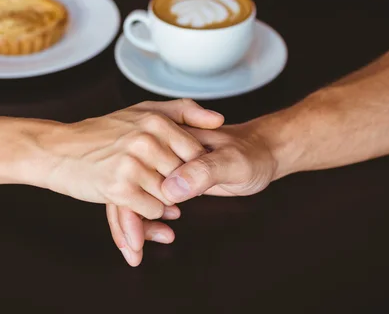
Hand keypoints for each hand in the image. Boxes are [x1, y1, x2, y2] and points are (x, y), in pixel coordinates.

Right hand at [31, 99, 223, 218]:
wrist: (59, 150)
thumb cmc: (102, 133)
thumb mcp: (142, 112)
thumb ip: (184, 112)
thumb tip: (219, 119)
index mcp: (155, 119)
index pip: (196, 153)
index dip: (189, 167)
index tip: (172, 167)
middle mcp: (146, 139)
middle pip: (184, 177)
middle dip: (174, 185)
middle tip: (151, 179)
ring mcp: (132, 164)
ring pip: (170, 196)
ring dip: (159, 199)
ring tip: (138, 186)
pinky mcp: (118, 188)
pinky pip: (152, 210)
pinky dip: (145, 210)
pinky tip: (131, 196)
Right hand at [108, 123, 278, 265]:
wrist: (261, 150)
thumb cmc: (250, 153)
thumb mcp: (232, 161)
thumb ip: (204, 171)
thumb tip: (170, 189)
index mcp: (164, 134)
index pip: (136, 173)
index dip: (133, 207)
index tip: (134, 238)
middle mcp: (155, 146)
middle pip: (128, 186)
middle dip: (127, 223)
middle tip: (135, 253)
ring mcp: (158, 162)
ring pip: (132, 195)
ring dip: (131, 226)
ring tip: (138, 253)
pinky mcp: (166, 176)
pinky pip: (144, 199)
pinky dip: (143, 221)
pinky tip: (154, 236)